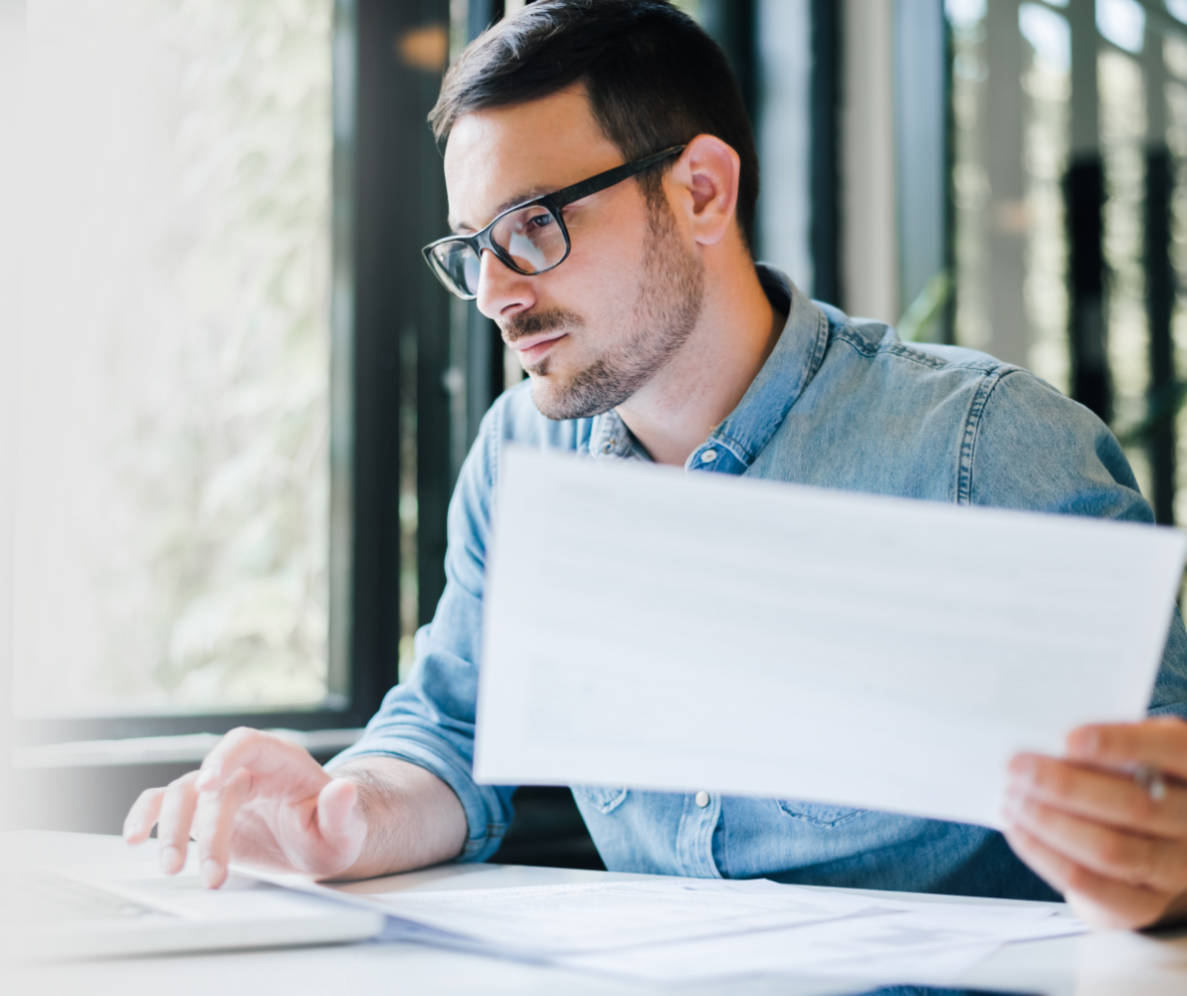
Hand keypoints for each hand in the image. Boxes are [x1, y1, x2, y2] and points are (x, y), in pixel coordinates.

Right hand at [123, 727, 366, 888]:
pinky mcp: (203, 813)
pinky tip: (134, 838)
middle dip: (205, 830)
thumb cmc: (334, 831)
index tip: (207, 783)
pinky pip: (166, 804)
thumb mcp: (347, 829)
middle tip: (209, 875)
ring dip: (171, 830)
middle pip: (211, 784)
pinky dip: (146, 816)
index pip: (247, 743)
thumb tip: (344, 788)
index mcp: (282, 762)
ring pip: (182, 794)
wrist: (321, 843)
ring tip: (171, 869)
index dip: (224, 757)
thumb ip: (342, 811)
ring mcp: (221, 790)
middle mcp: (247, 770)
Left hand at [1002, 716, 1186, 928]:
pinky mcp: (1144, 905)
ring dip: (1049, 822)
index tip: (1070, 739)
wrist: (1144, 844)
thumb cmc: (1128, 782)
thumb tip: (1047, 742)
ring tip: (1013, 797)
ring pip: (1110, 849)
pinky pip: (1090, 884)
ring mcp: (1176, 870)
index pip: (1174, 750)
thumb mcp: (1130, 752)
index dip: (1124, 745)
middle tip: (1018, 768)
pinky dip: (1045, 854)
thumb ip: (1106, 745)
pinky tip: (1018, 829)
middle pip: (1136, 806)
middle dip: (1066, 786)